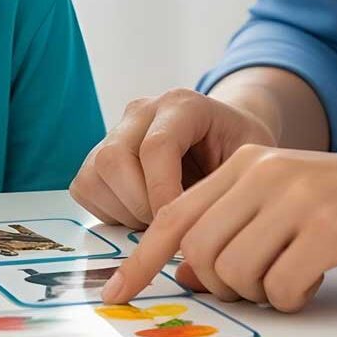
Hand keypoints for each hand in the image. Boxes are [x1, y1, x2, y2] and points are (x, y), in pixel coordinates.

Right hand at [68, 88, 277, 228]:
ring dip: (124, 212)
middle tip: (170, 225)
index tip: (183, 227)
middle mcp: (142, 111)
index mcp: (182, 104)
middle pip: (114, 158)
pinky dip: (109, 212)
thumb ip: (228, 187)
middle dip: (140, 205)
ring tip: (159, 220)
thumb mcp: (251, 162)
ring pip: (94, 175)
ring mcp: (116, 130)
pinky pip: (85, 188)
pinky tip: (142, 215)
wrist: (226, 136)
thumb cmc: (239, 152)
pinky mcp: (98, 154)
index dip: (163, 194)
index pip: (156, 147)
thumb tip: (196, 233)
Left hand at [99, 145, 336, 311]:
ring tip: (297, 276)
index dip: (140, 260)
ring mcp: (295, 199)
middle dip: (223, 286)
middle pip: (199, 254)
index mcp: (248, 164)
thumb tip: (188, 277)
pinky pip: (280, 288)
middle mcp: (264, 174)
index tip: (113, 295)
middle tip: (264, 284)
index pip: (174, 216)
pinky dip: (294, 298)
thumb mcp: (290, 205)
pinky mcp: (328, 230)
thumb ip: (237, 228)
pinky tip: (320, 278)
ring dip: (261, 293)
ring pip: (234, 274)